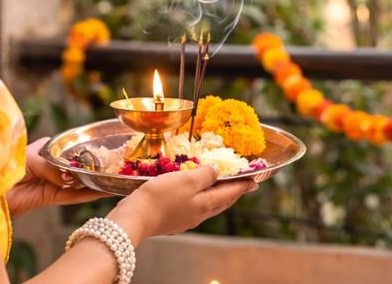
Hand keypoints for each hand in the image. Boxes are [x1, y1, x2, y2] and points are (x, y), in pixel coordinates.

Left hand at [6, 137, 113, 217]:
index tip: (105, 145)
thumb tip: (71, 178)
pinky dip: (90, 194)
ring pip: (80, 181)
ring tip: (118, 177)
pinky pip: (75, 196)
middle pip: (78, 165)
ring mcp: (54, 182)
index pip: (71, 146)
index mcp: (47, 149)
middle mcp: (53, 165)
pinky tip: (106, 191)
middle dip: (95, 165)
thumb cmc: (8, 166)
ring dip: (97, 180)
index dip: (86, 146)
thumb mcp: (31, 160)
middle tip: (118, 163)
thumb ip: (53, 168)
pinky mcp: (52, 197)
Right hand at [105, 165, 256, 244]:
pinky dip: (201, 199)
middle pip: (222, 201)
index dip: (243, 185)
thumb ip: (205, 174)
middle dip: (233, 192)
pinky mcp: (172, 220)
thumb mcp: (187, 179)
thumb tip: (217, 171)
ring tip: (221, 187)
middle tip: (243, 184)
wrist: (135, 219)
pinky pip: (194, 208)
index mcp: (206, 204)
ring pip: (208, 206)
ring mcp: (185, 219)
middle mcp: (199, 214)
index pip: (230, 192)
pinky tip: (194, 196)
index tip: (255, 180)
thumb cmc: (161, 197)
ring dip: (218, 196)